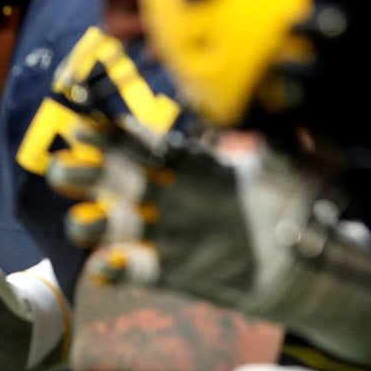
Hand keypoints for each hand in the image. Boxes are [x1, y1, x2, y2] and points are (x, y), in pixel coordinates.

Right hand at [49, 127, 370, 370]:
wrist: (304, 258)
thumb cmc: (295, 203)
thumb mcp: (288, 162)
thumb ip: (274, 133)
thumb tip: (272, 99)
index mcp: (196, 163)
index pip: (149, 144)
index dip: (118, 137)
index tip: (86, 128)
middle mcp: (176, 195)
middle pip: (123, 180)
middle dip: (93, 173)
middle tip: (66, 168)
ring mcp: (173, 233)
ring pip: (122, 225)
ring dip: (96, 223)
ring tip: (82, 222)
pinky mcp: (177, 271)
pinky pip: (141, 270)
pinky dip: (122, 269)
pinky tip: (108, 267)